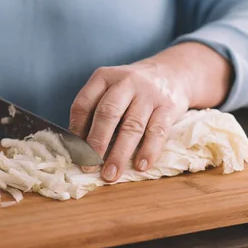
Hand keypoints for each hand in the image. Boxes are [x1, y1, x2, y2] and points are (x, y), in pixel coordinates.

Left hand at [69, 42, 231, 181]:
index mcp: (104, 77)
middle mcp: (126, 82)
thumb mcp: (111, 89)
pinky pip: (157, 131)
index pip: (84, 104)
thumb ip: (95, 112)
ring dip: (120, 153)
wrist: (172, 73)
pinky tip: (141, 166)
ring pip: (132, 126)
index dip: (77, 130)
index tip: (75, 153)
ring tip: (111, 174)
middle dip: (96, 143)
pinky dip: (149, 151)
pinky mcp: (169, 107)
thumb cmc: (133, 90)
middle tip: (89, 167)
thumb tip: (79, 147)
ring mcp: (149, 94)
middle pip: (108, 113)